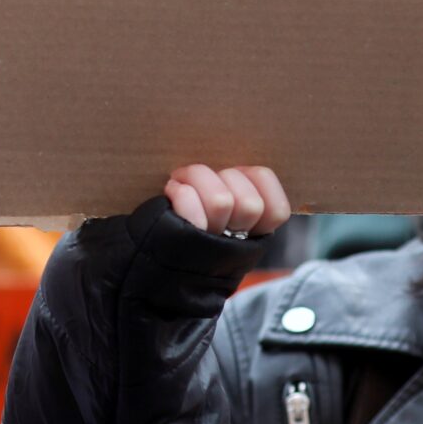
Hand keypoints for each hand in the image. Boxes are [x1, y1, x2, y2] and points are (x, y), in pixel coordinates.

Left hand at [164, 164, 290, 238]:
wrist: (144, 260)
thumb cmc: (180, 224)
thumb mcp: (217, 210)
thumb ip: (232, 191)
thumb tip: (233, 163)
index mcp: (251, 234)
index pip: (278, 210)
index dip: (262, 186)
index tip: (235, 179)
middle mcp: (235, 244)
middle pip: (250, 204)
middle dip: (224, 179)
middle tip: (199, 179)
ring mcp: (210, 247)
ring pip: (222, 201)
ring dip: (199, 178)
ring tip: (181, 181)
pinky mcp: (182, 244)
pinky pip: (192, 211)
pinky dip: (183, 193)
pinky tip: (173, 191)